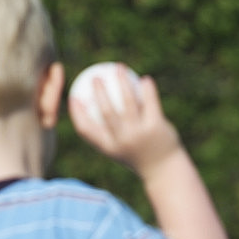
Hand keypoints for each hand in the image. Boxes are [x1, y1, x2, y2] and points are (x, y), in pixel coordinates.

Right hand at [68, 65, 181, 179]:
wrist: (165, 170)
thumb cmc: (139, 156)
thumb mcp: (121, 149)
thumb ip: (108, 133)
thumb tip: (92, 107)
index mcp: (109, 147)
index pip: (86, 130)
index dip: (76, 113)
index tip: (73, 97)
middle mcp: (122, 141)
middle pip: (106, 112)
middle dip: (99, 92)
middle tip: (95, 77)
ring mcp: (139, 133)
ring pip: (128, 102)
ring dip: (122, 81)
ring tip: (119, 68)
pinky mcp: (156, 126)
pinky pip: (149, 102)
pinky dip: (146, 88)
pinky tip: (145, 79)